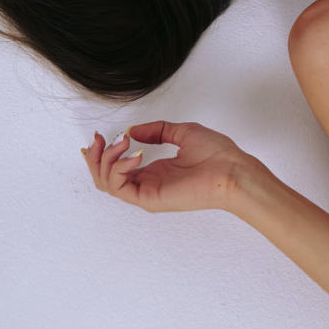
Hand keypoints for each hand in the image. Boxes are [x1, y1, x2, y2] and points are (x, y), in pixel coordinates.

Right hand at [81, 120, 275, 215]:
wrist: (232, 171)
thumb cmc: (217, 155)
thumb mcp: (182, 132)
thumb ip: (157, 131)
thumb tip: (134, 130)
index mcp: (154, 171)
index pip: (116, 167)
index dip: (103, 151)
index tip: (100, 135)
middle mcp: (147, 183)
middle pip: (105, 176)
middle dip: (96, 156)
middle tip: (100, 139)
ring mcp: (147, 192)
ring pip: (107, 182)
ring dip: (106, 159)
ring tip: (124, 143)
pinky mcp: (150, 199)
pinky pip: (120, 187)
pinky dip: (119, 168)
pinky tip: (134, 154)